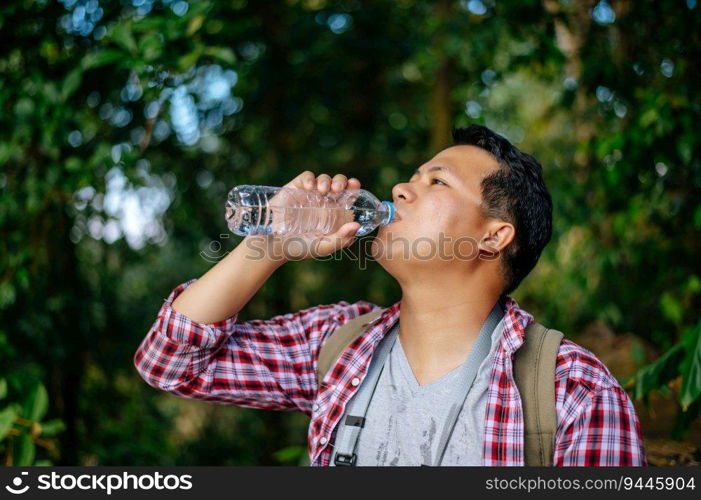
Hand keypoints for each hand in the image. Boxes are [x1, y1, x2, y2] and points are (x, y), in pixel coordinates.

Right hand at [243, 172, 361, 262]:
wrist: (275, 245)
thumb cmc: (301, 248)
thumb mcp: (323, 247)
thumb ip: (341, 239)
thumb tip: (357, 225)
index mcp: (334, 213)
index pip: (349, 196)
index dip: (354, 187)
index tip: (355, 185)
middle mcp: (324, 201)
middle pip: (338, 183)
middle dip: (341, 181)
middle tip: (338, 189)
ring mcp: (310, 194)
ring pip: (324, 178)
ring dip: (326, 181)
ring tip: (323, 190)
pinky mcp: (295, 189)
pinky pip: (306, 177)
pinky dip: (310, 178)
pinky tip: (310, 187)